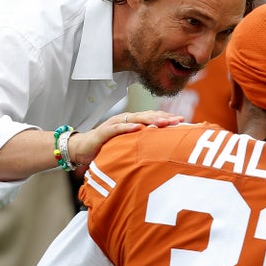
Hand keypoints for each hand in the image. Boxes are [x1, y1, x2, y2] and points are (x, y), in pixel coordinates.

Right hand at [69, 110, 183, 165]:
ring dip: (150, 120)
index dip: (167, 117)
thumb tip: (162, 149)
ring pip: (136, 119)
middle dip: (164, 117)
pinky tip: (138, 128)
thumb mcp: (128, 145)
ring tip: (164, 122)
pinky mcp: (104, 132)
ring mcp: (115, 124)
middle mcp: (126, 120)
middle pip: (148, 116)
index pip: (153, 117)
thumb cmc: (107, 147)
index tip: (183, 121)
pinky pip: (117, 129)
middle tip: (179, 120)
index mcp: (133, 122)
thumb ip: (142, 144)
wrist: (82, 149)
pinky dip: (127, 128)